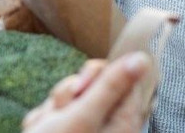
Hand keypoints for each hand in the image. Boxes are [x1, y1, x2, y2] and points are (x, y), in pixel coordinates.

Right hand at [22, 53, 150, 132]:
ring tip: (48, 129)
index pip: (124, 77)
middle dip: (71, 93)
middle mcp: (106, 124)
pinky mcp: (62, 130)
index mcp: (122, 121)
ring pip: (68, 95)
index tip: (84, 89)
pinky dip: (42, 121)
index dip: (101, 75)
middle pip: (94, 83)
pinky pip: (52, 111)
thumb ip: (110, 87)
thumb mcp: (84, 117)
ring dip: (53, 109)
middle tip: (65, 111)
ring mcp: (83, 127)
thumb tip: (142, 59)